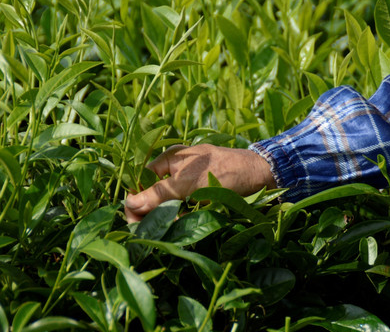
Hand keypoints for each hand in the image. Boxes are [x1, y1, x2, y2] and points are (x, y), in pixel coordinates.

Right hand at [124, 144, 275, 222]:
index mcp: (170, 158)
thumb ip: (158, 193)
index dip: (135, 199)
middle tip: (147, 232)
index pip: (142, 180)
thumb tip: (129, 204)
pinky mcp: (201, 196)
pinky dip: (179, 219)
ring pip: (167, 204)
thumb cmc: (224, 172)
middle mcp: (177, 169)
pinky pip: (183, 209)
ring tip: (161, 232)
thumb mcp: (187, 183)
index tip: (133, 222)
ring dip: (164, 218)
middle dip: (149, 212)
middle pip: (154, 193)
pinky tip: (178, 228)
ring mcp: (189, 183)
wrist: (260, 176)